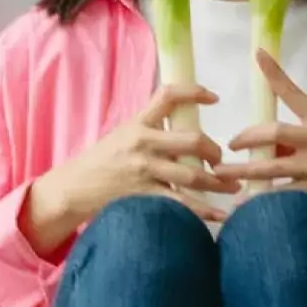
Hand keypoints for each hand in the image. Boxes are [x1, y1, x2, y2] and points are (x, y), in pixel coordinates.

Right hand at [21, 84, 240, 256]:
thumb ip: (150, 126)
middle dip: (214, 151)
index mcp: (138, 123)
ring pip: (192, 175)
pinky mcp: (143, 196)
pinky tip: (219, 215)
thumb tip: (183, 121)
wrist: (74, 188)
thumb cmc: (102, 160)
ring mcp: (143, 170)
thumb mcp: (123, 133)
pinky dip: (203, 211)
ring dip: (218, 183)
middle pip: (191, 140)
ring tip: (232, 188)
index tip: (214, 98)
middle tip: (221, 160)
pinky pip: (181, 204)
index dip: (194, 92)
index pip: (168, 95)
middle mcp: (142, 143)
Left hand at [213, 49, 306, 240]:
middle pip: (276, 133)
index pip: (295, 94)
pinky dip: (262, 199)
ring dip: (244, 171)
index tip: (259, 54)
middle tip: (230, 145)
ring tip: (222, 173)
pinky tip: (244, 205)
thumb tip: (257, 143)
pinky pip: (282, 195)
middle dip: (247, 138)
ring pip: (273, 168)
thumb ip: (294, 137)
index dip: (275, 74)